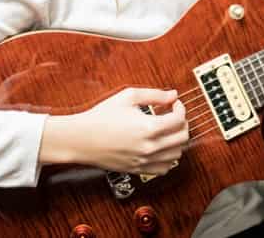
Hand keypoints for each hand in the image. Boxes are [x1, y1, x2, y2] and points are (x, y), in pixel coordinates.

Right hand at [40, 87, 188, 174]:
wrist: (81, 138)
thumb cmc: (101, 116)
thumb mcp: (128, 97)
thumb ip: (154, 94)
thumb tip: (173, 95)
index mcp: (149, 128)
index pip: (179, 119)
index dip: (181, 108)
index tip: (174, 103)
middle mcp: (149, 147)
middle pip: (183, 137)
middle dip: (182, 123)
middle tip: (174, 115)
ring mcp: (144, 160)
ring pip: (177, 154)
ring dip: (177, 140)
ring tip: (168, 130)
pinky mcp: (138, 169)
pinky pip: (164, 168)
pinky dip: (169, 158)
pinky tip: (162, 147)